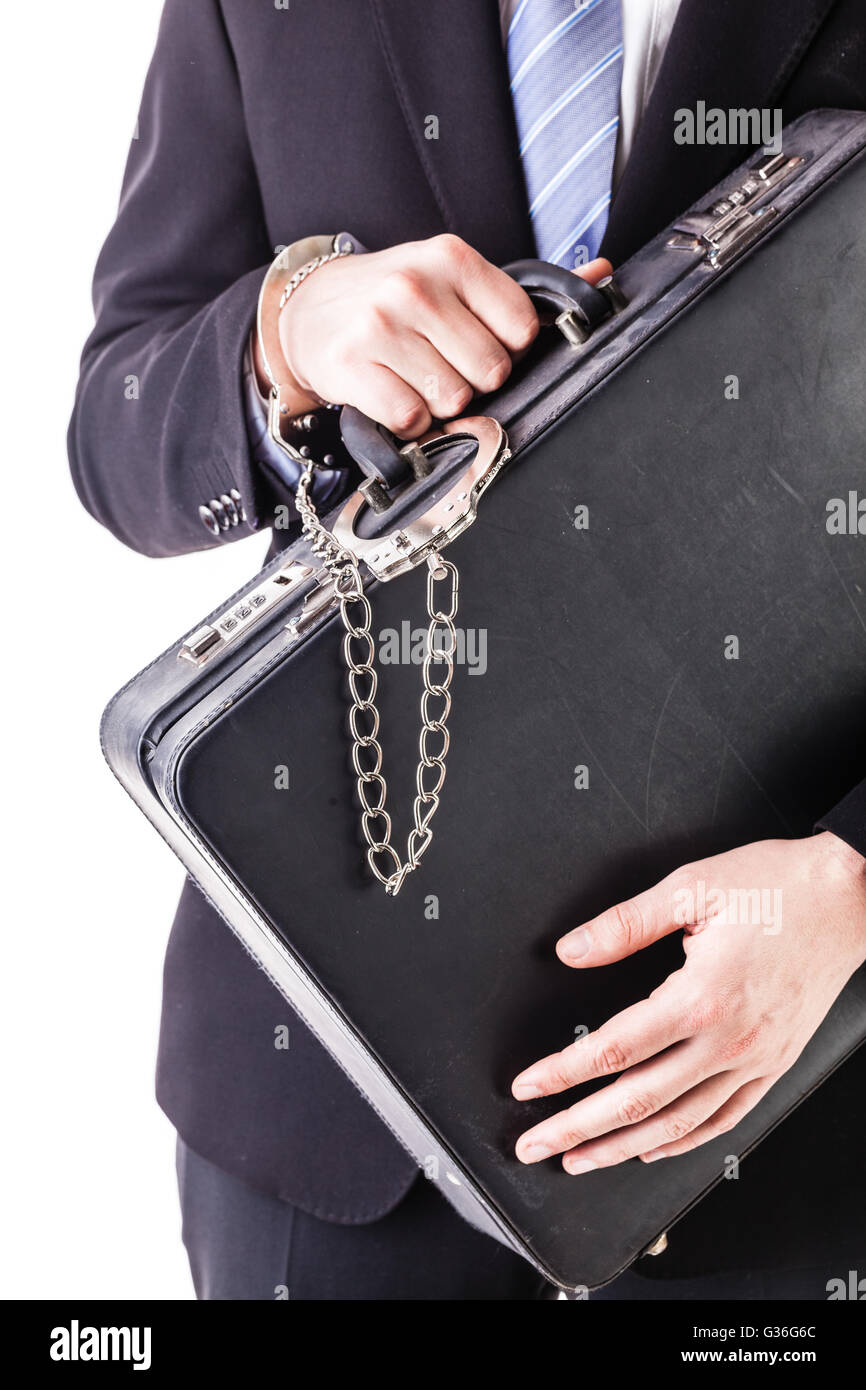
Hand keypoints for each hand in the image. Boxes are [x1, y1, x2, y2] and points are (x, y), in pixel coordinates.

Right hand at [261, 234, 610, 433]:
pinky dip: (406, 421)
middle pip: (489, 372)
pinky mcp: (351, 365)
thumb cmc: (395, 300)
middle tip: (439, 362)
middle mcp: (416, 286)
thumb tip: (603, 275)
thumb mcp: (454, 279)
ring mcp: (380, 325)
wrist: (310, 310)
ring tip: (412, 376)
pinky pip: (410, 418)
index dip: (506, 349)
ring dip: (436, 402)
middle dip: (471, 380)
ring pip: (451, 399)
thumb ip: (523, 290)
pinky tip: (391, 393)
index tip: (477, 342)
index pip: (521, 330)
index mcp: (452, 257)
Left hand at [512, 832, 865, 1172]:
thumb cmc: (776, 886)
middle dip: (578, 1128)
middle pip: (638, 1101)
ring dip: (623, 1148)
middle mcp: (729, 1039)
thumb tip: (572, 950)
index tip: (527, 1088)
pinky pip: (725, 1119)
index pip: (615, 1050)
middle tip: (534, 1145)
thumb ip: (624, 924)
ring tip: (580, 1159)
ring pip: (679, 1123)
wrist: (849, 897)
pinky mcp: (775, 1063)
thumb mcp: (690, 887)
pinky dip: (684, 1142)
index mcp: (701, 996)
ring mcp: (755, 1059)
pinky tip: (652, 1149)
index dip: (563, 1073)